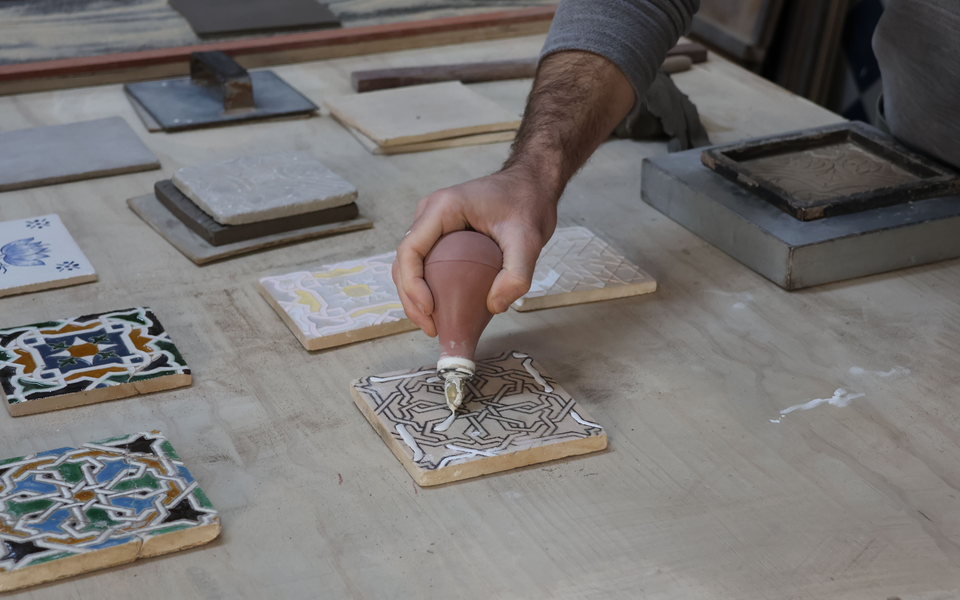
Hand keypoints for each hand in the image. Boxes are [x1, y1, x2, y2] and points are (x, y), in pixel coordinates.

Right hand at [393, 166, 558, 336]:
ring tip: (435, 325)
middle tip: (432, 328)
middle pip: (404, 261)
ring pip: (410, 265)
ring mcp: (432, 224)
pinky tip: (444, 310)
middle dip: (411, 298)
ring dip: (415, 296)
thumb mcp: (529, 239)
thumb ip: (517, 274)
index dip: (412, 283)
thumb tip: (494, 307)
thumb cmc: (527, 203)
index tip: (430, 309)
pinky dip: (428, 288)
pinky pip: (425, 264)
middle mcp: (429, 214)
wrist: (531, 185)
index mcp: (442, 208)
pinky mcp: (440, 236)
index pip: (410, 249)